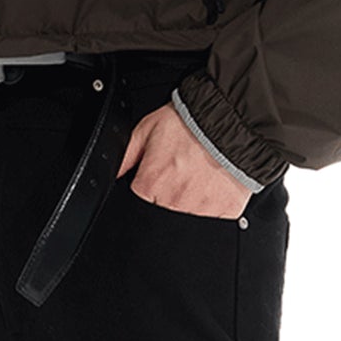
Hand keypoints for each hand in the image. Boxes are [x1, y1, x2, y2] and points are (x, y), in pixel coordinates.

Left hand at [115, 102, 250, 219]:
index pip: (139, 199)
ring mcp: (200, 212)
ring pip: (187, 215)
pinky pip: (213, 218)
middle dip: (167, 193)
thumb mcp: (147, 129)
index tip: (161, 170)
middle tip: (180, 169)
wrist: (230, 121)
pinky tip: (212, 183)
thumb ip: (124, 157)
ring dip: (190, 198)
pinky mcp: (225, 214)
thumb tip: (109, 176)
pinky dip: (212, 203)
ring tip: (197, 174)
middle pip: (161, 210)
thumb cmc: (190, 122)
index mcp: (152, 184)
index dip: (148, 183)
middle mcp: (173, 202)